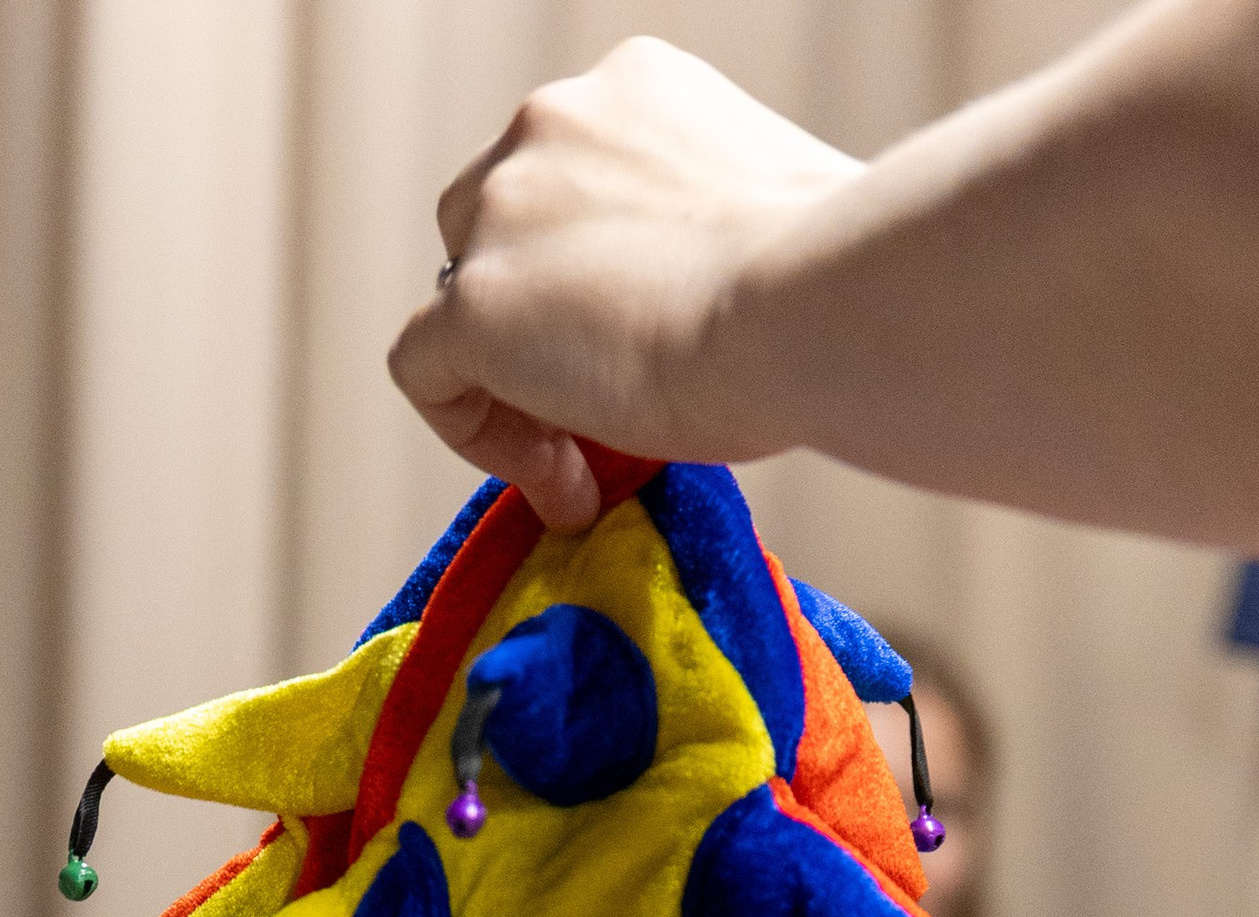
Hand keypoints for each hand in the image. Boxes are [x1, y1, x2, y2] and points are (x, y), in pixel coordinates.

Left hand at [389, 38, 854, 524]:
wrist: (817, 301)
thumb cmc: (832, 281)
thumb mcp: (765, 224)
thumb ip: (709, 244)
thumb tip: (701, 322)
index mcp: (633, 88)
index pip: (568, 179)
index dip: (587, 278)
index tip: (644, 350)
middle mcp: (554, 121)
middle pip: (495, 227)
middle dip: (538, 321)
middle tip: (604, 414)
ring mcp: (504, 208)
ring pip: (460, 294)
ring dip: (511, 383)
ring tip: (586, 466)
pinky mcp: (476, 302)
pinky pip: (426, 374)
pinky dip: (474, 433)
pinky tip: (557, 486)